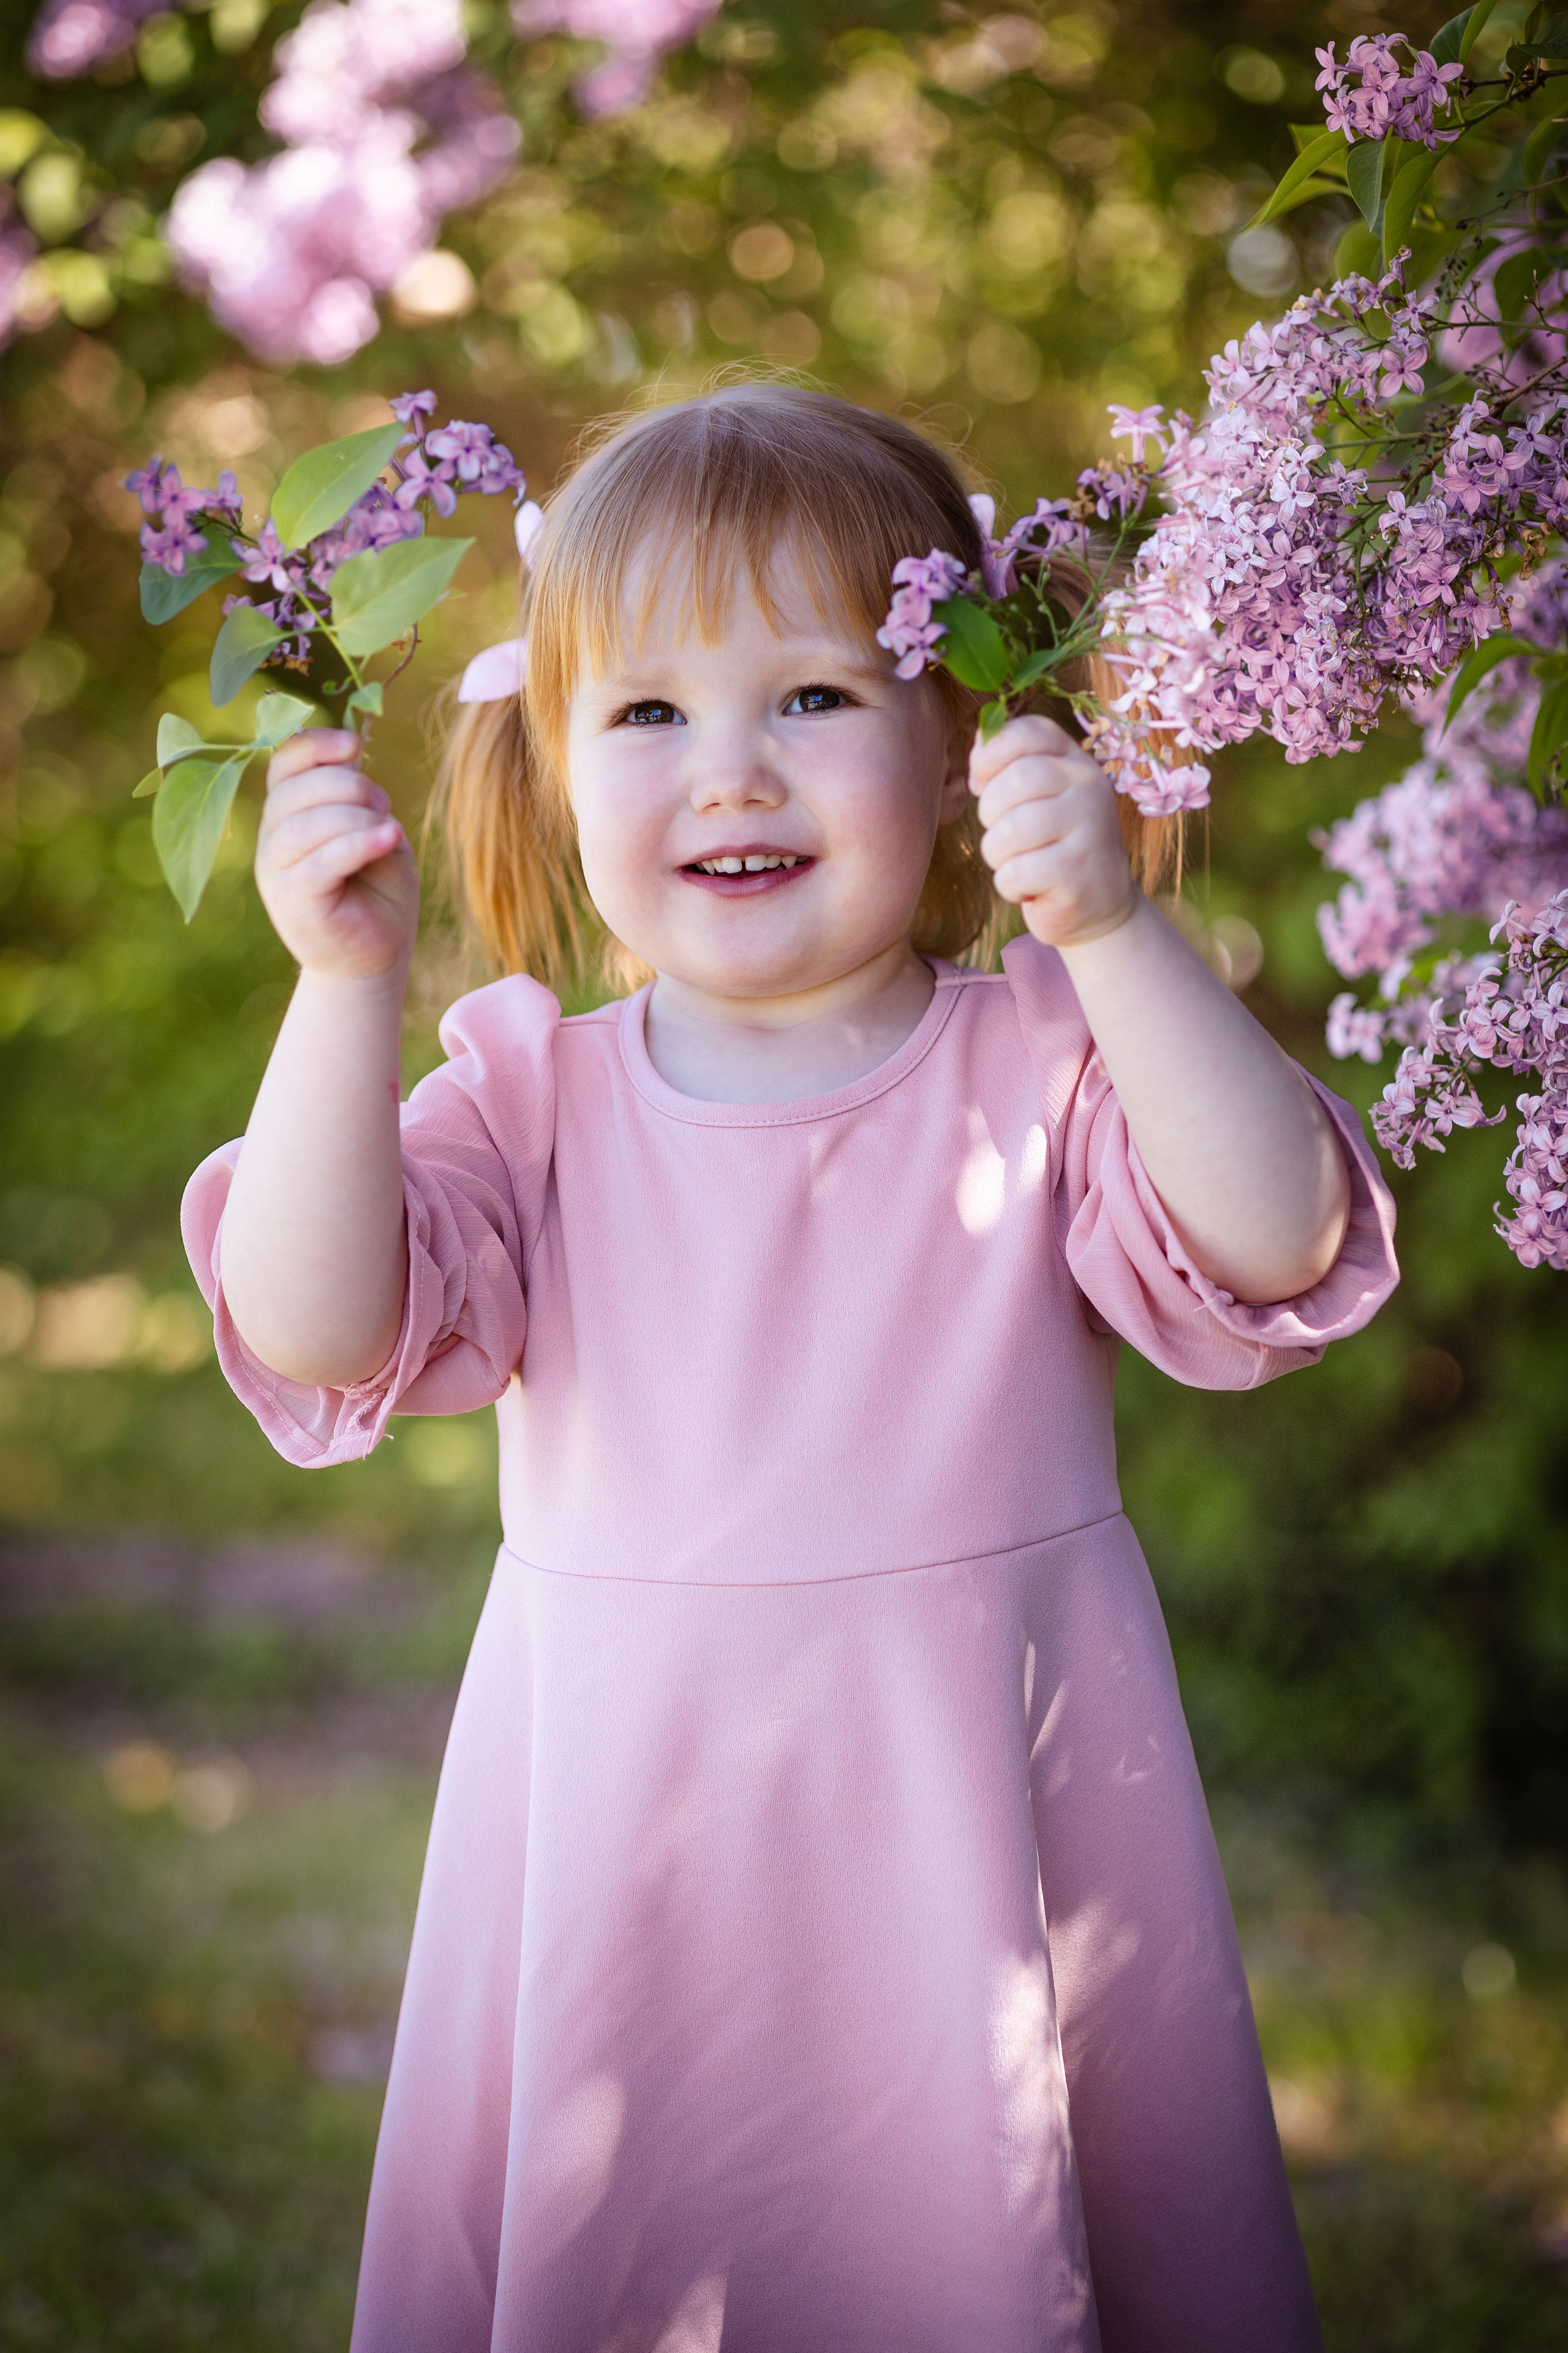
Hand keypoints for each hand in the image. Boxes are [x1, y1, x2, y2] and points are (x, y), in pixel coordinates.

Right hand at [256, 730, 417, 982]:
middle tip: (383, 805)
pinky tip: (390, 838)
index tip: (354, 744)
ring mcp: (276, 872)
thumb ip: (355, 796)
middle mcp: (272, 840)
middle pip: (297, 789)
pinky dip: (361, 843)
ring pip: (308, 823)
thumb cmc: (375, 892)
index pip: (283, 763)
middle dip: (350, 786)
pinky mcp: (294, 900)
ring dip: (358, 816)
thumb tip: (351, 749)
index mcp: (286, 815)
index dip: (315, 744)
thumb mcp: (370, 831)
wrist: (374, 958)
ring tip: (389, 830)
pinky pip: (324, 859)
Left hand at [971, 714, 1137, 950]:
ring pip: (1009, 830)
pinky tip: (1032, 888)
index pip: (1028, 731)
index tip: (980, 783)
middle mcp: (1089, 786)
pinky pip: (1015, 873)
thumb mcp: (1040, 797)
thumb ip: (1011, 765)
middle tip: (1004, 835)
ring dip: (997, 854)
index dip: (989, 754)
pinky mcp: (1078, 872)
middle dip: (990, 812)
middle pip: (1014, 780)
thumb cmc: (1053, 846)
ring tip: (1019, 863)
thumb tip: (978, 744)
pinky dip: (1010, 887)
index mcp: (1076, 761)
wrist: (1101, 906)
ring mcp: (1089, 828)